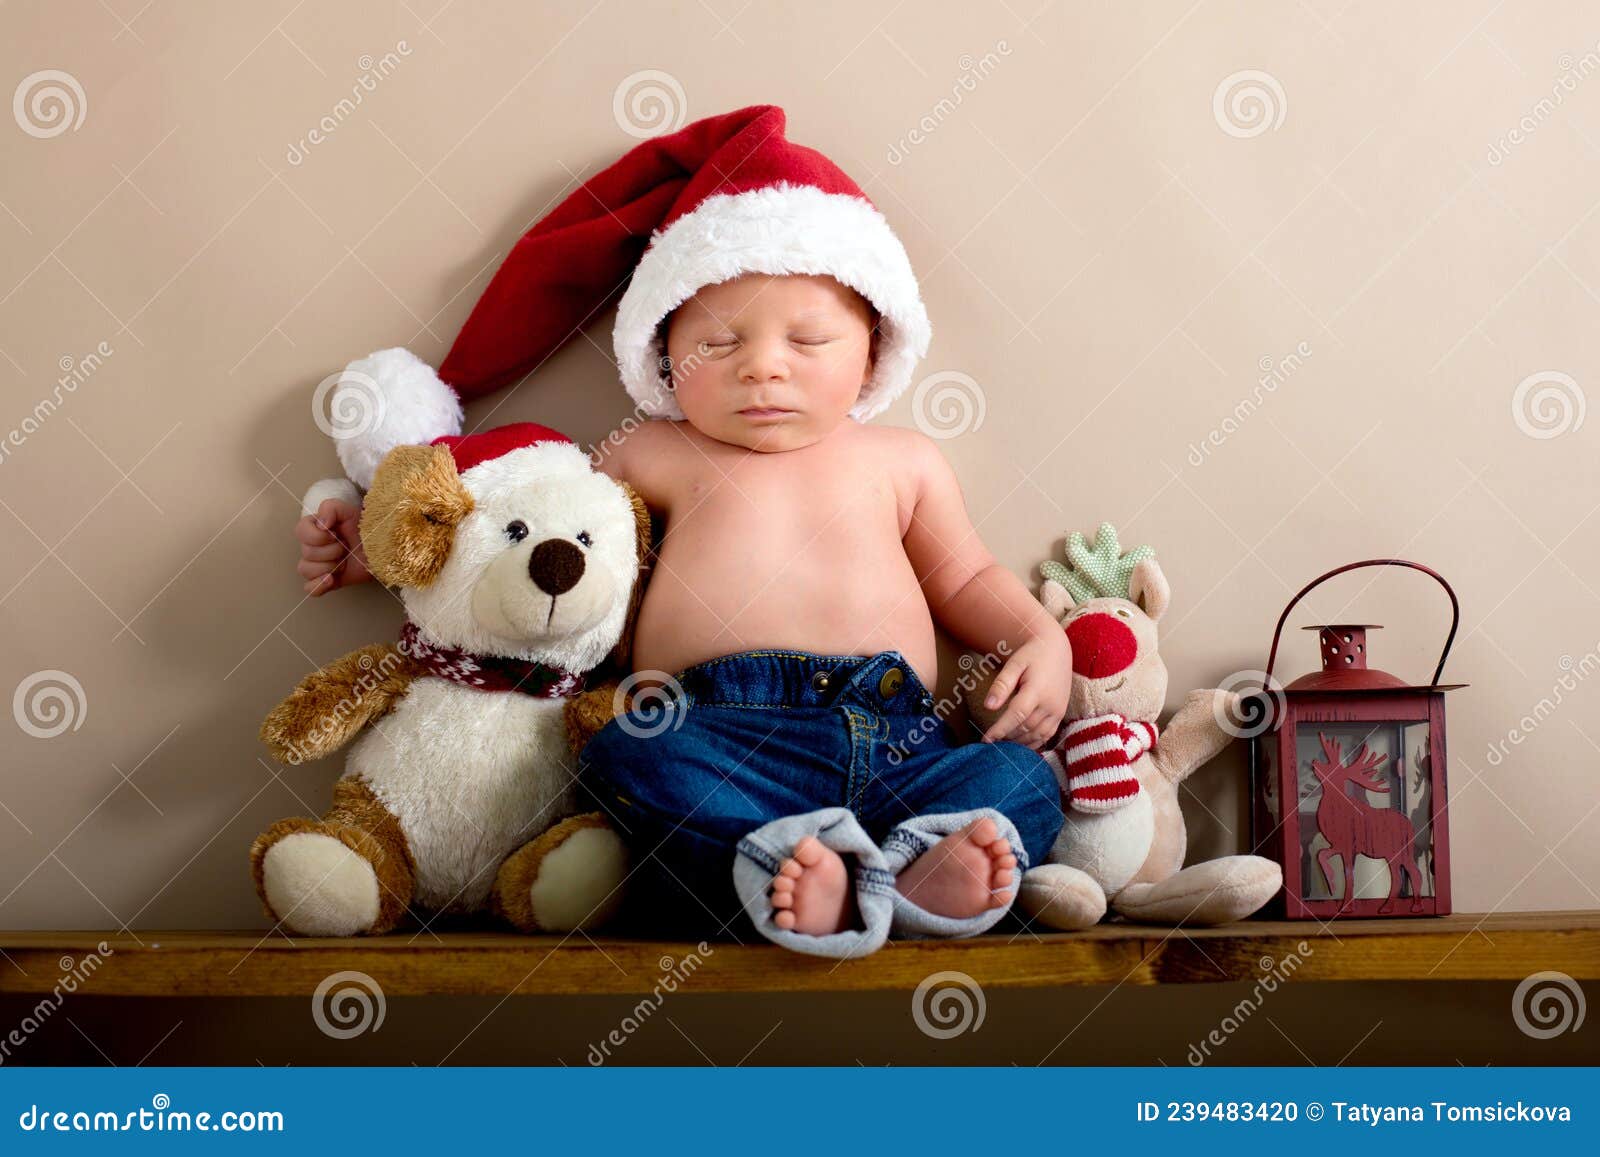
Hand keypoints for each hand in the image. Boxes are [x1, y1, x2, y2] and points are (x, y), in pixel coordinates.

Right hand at [295, 498, 371, 595]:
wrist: (383, 548)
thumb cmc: (367, 528)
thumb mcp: (350, 511)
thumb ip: (331, 508)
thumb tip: (321, 524)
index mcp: (315, 528)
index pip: (301, 531)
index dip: (318, 536)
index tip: (335, 534)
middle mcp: (314, 547)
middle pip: (307, 553)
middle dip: (332, 551)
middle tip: (346, 547)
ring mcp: (319, 565)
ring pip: (306, 570)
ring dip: (330, 566)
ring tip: (344, 561)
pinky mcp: (327, 581)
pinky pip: (310, 588)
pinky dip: (318, 586)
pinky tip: (331, 579)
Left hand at [979, 633, 1071, 748]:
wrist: (1056, 649)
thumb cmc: (1031, 654)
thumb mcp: (1014, 664)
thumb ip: (1001, 685)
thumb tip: (988, 707)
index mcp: (1037, 690)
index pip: (1016, 715)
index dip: (1000, 729)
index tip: (986, 739)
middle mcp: (1051, 703)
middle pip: (1025, 728)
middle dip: (1006, 737)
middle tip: (990, 744)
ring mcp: (1058, 711)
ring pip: (1036, 735)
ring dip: (1018, 743)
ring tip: (1001, 745)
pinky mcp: (1061, 714)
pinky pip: (1047, 735)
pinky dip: (1033, 743)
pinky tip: (1019, 744)